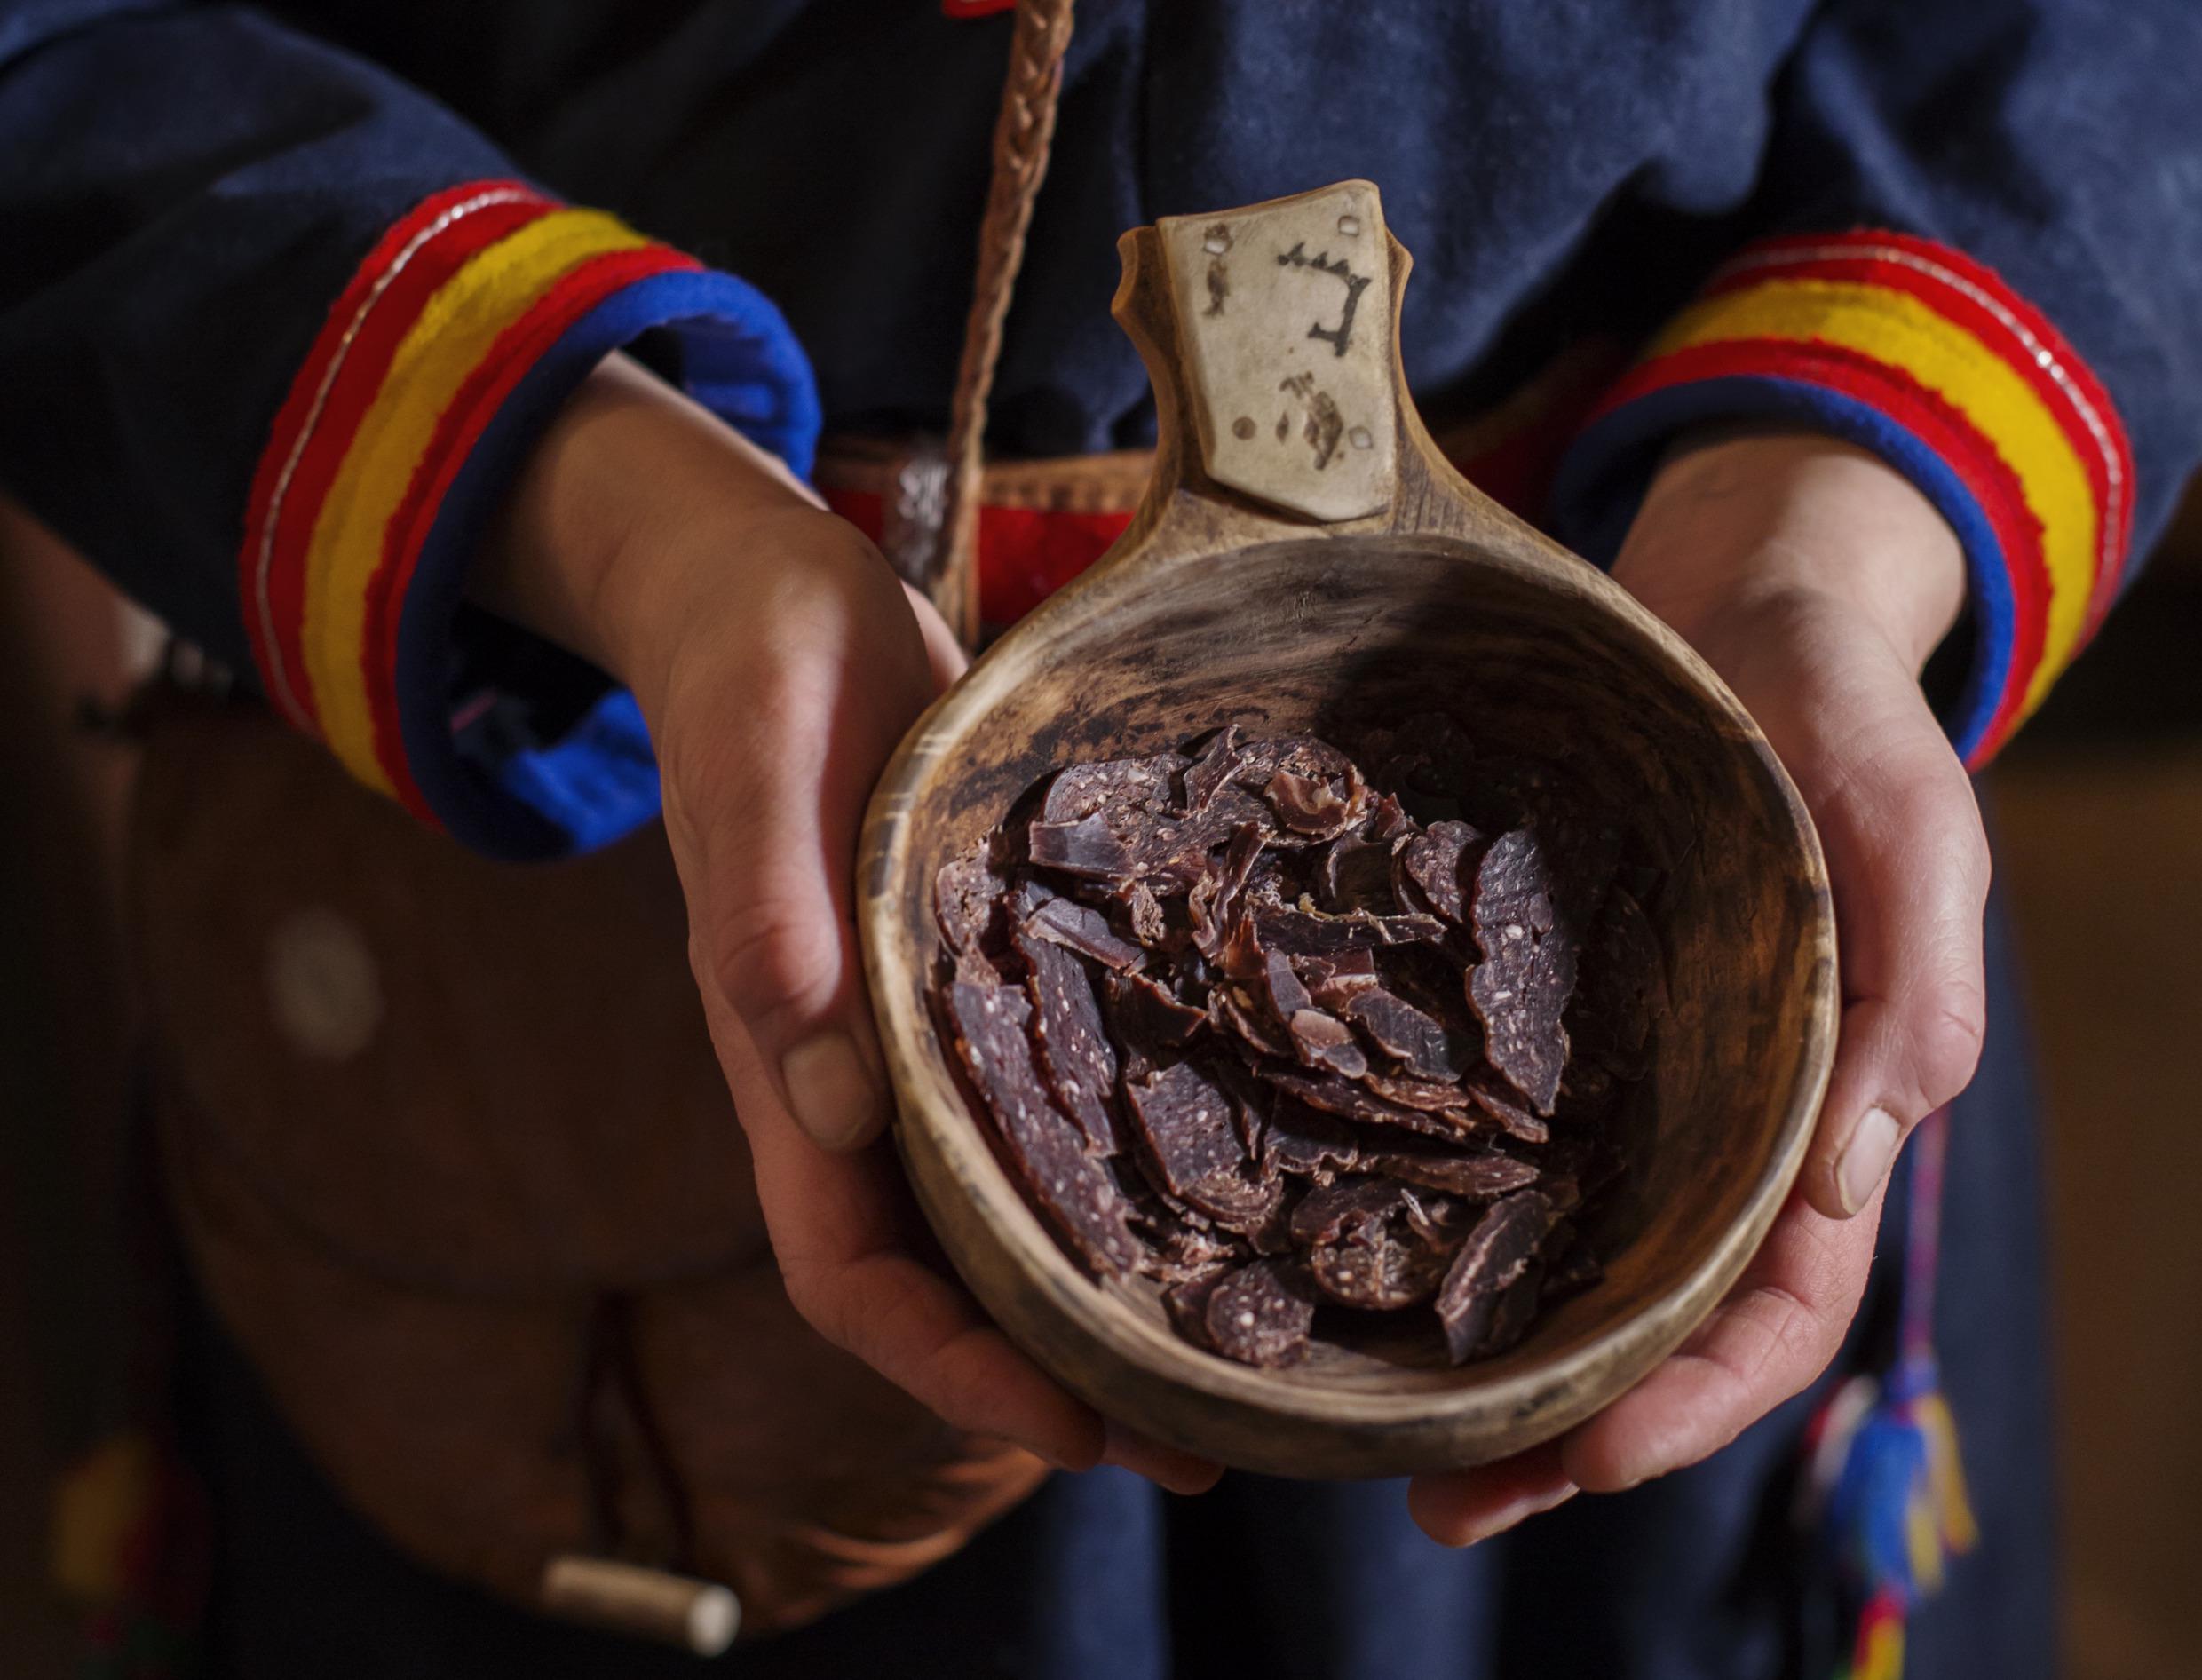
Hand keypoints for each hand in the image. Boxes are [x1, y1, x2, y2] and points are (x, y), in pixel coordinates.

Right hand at [477, 355, 1217, 1492]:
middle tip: (1206, 1434)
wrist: (777, 598)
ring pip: (1012, 1206)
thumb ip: (766, 902)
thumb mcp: (757, 756)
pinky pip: (1058, 1103)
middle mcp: (857, 1078)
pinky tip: (1233, 1176)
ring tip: (1243, 1347)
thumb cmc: (753, 668)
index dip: (947, 1368)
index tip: (1070, 1426)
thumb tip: (824, 1088)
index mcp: (783, 1060)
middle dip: (1057, 1373)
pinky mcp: (991, 977)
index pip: (848, 1272)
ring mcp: (924, 1034)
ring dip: (1107, 1290)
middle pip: (949, 1277)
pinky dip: (1128, 1166)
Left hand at [1411, 428, 1988, 1541]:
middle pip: (1643, 1321)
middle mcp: (1703, 1122)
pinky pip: (1470, 1140)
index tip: (1591, 1463)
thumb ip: (1911, 980)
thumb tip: (1850, 1174)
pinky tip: (1327, 1257)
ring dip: (1476, 1363)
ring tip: (1363, 1430)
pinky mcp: (1519, 1022)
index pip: (1774, 1305)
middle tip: (1437, 1502)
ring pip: (1551, 1257)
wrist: (1734, 614)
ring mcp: (1607, 1080)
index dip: (1696, 1401)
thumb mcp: (1908, 818)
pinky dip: (1417, 1218)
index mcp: (1817, 1110)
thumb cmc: (1836, 714)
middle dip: (1558, 1432)